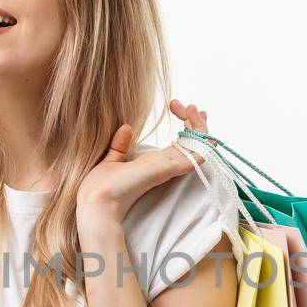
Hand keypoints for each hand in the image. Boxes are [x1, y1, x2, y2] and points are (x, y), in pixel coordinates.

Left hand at [76, 100, 212, 227]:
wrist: (97, 201)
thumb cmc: (100, 188)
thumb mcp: (110, 160)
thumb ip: (119, 146)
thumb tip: (125, 127)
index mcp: (151, 164)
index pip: (178, 145)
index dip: (185, 128)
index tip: (180, 107)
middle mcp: (163, 166)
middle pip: (190, 145)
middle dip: (196, 124)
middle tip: (192, 106)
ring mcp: (166, 168)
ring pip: (195, 148)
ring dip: (199, 127)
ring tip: (193, 108)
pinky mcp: (166, 170)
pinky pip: (193, 159)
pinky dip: (202, 147)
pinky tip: (209, 137)